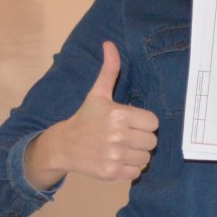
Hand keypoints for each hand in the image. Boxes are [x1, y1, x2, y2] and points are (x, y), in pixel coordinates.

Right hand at [24, 41, 159, 187]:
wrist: (63, 145)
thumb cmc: (85, 118)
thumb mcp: (97, 94)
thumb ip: (109, 70)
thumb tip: (109, 44)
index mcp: (119, 115)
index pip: (153, 123)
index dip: (144, 123)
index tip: (131, 123)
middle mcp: (118, 136)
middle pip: (152, 142)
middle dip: (141, 139)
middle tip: (126, 136)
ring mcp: (115, 155)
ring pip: (146, 158)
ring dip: (137, 154)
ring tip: (122, 148)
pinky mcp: (111, 172)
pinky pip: (136, 172)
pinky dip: (129, 168)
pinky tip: (117, 159)